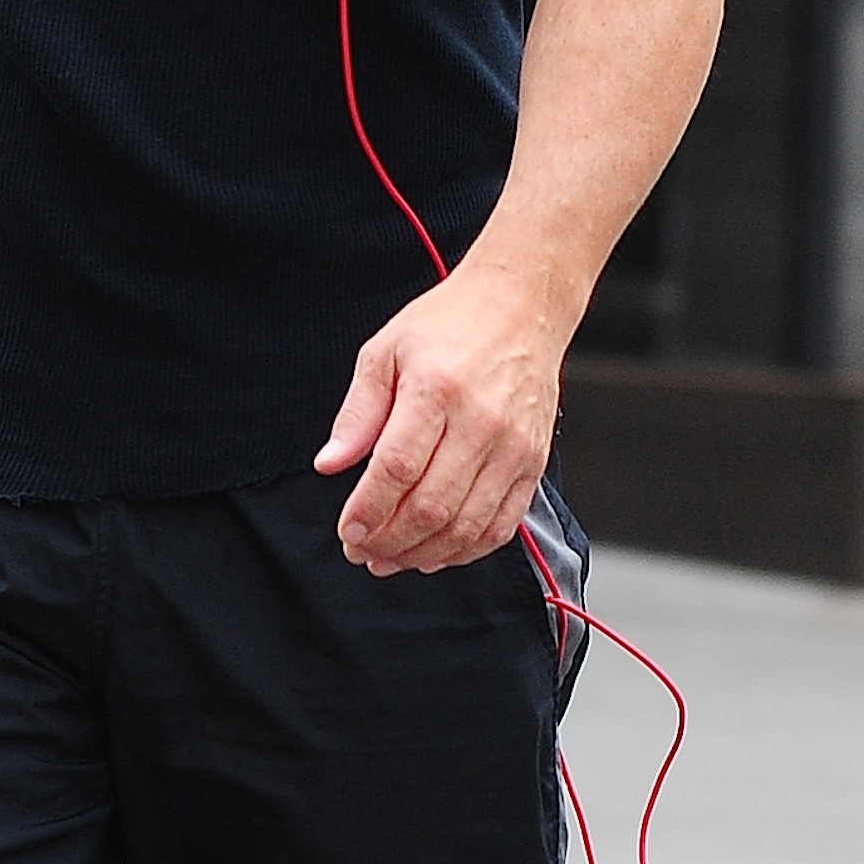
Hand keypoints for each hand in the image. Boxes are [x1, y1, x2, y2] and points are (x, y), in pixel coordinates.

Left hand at [315, 261, 564, 576]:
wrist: (521, 306)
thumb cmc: (452, 323)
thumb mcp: (384, 352)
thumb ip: (357, 413)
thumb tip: (331, 462)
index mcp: (437, 389)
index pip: (396, 469)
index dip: (368, 510)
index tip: (347, 530)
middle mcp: (480, 421)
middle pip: (431, 506)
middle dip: (388, 541)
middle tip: (361, 550)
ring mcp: (513, 446)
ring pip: (466, 526)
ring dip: (423, 553)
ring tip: (392, 558)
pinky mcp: (532, 461)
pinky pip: (501, 524)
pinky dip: (466, 550)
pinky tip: (437, 553)